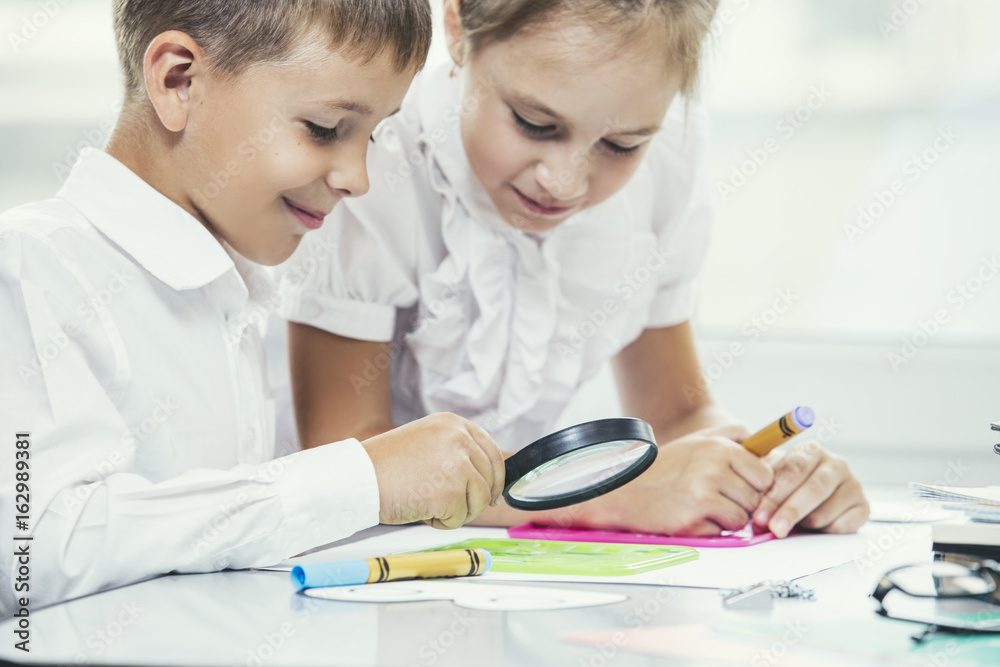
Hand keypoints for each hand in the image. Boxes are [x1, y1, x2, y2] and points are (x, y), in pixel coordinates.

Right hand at [361, 413, 505, 528]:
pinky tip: (419, 508)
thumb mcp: (427, 444)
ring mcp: (458, 464)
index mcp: (454, 424)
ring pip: (479, 501)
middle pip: (490, 478)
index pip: (492, 451)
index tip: (494, 493)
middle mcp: (460, 439)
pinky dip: (441, 522)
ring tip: (427, 502)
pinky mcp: (452, 490)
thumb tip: (487, 481)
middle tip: (456, 507)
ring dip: (457, 511)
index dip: (496, 477)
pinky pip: (460, 518)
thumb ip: (456, 453)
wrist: (358, 478)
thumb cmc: (385, 467)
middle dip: (477, 499)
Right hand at [540, 423, 773, 535]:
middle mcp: (713, 467)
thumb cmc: (663, 467)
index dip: (756, 485)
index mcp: (718, 447)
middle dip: (742, 504)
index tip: (740, 487)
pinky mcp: (693, 517)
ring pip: (742, 518)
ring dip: (726, 518)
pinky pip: (722, 531)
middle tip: (717, 498)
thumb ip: (731, 435)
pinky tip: (690, 516)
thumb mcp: (696, 440)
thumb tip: (763, 442)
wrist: (624, 489)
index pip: (765, 473)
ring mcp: (703, 492)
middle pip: (757, 498)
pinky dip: (709, 529)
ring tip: (702, 506)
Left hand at [752, 441, 868, 537]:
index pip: (794, 470)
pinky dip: (825, 532)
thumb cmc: (786, 484)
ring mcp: (853, 485)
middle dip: (790, 512)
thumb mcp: (770, 475)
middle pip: (814, 489)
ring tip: (793, 525)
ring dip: (805, 524)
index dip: (775, 495)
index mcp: (810, 451)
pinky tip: (815, 528)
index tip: (760, 516)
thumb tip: (752, 501)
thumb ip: (762, 483)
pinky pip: (843, 526)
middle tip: (774, 529)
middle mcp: (836, 464)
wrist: (809, 495)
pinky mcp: (863, 507)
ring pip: (826, 511)